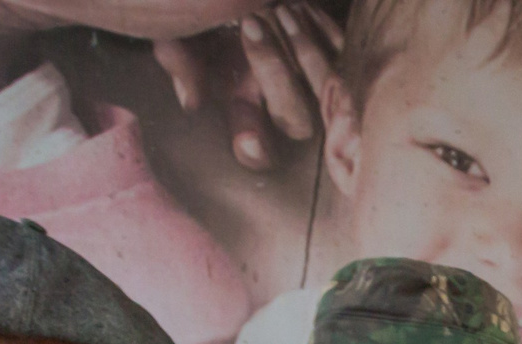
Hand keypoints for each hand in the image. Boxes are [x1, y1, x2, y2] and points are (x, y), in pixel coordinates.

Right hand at [151, 3, 343, 172]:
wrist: (239, 0)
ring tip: (277, 11)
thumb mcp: (182, 36)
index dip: (257, 151)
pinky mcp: (341, 55)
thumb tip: (191, 102)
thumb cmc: (209, 21)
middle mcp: (285, 109)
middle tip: (250, 24)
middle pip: (296, 119)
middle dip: (272, 71)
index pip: (258, 151)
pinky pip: (343, 55)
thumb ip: (178, 61)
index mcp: (247, 112)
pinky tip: (300, 9)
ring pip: (324, 87)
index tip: (248, 139)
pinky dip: (322, 31)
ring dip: (301, 49)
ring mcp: (317, 85)